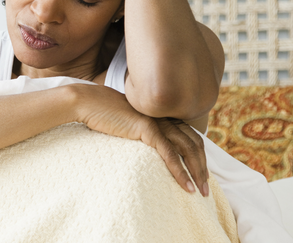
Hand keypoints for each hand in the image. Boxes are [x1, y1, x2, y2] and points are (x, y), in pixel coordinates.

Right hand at [68, 83, 208, 195]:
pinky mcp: (147, 128)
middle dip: (202, 167)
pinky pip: (170, 154)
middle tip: (205, 188)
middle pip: (194, 143)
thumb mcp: (128, 123)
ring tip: (200, 191)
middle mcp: (163, 116)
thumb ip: (141, 131)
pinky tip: (186, 186)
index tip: (200, 174)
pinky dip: (180, 172)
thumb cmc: (102, 114)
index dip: (199, 155)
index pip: (190, 135)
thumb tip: (145, 147)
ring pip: (187, 149)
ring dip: (196, 172)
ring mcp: (157, 121)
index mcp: (161, 114)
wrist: (88, 102)